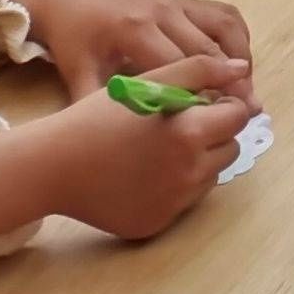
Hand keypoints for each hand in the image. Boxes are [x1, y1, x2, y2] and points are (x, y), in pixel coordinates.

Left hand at [12, 0, 255, 101]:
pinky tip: (240, 62)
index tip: (221, 118)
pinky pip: (224, 15)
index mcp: (135, 32)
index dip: (205, 92)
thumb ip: (99, 106)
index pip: (182, 66)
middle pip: (209, 49)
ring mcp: (177, 2)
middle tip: (248, 111)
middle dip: (233, 80)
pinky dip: (238, 38)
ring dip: (242, 58)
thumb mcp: (78, 77)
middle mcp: (162, 13)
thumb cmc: (76, 42)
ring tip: (247, 88)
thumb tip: (124, 144)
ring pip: (225, 28)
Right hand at [35, 55, 256, 238]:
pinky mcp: (158, 224)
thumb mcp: (149, 82)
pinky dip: (173, 188)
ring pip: (210, 177)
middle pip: (229, 149)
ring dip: (197, 162)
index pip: (238, 117)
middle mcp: (190, 173)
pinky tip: (142, 175)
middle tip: (176, 127)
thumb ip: (200, 70)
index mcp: (191, 133)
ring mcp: (174, 203)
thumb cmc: (98, 117)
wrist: (51, 166)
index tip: (200, 104)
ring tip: (157, 150)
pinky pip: (183, 202)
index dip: (223, 107)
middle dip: (213, 135)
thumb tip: (242, 69)